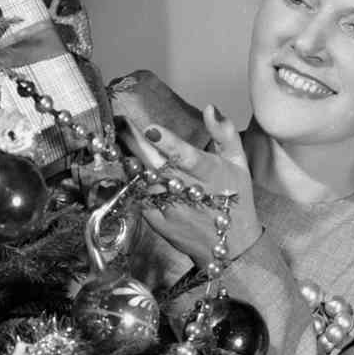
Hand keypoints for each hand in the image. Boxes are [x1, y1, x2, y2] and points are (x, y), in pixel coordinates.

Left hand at [114, 94, 261, 263]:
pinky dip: (129, 179)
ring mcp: (170, 208)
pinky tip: (123, 165)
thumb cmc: (235, 199)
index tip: (150, 129)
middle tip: (119, 123)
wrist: (229, 246)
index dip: (169, 144)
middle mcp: (189, 191)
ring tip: (115, 139)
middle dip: (135, 143)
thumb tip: (211, 108)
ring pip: (142, 179)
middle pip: (156, 165)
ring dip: (128, 159)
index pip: (187, 158)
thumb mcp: (239, 164)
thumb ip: (225, 133)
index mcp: (211, 174)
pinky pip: (137, 196)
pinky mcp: (156, 220)